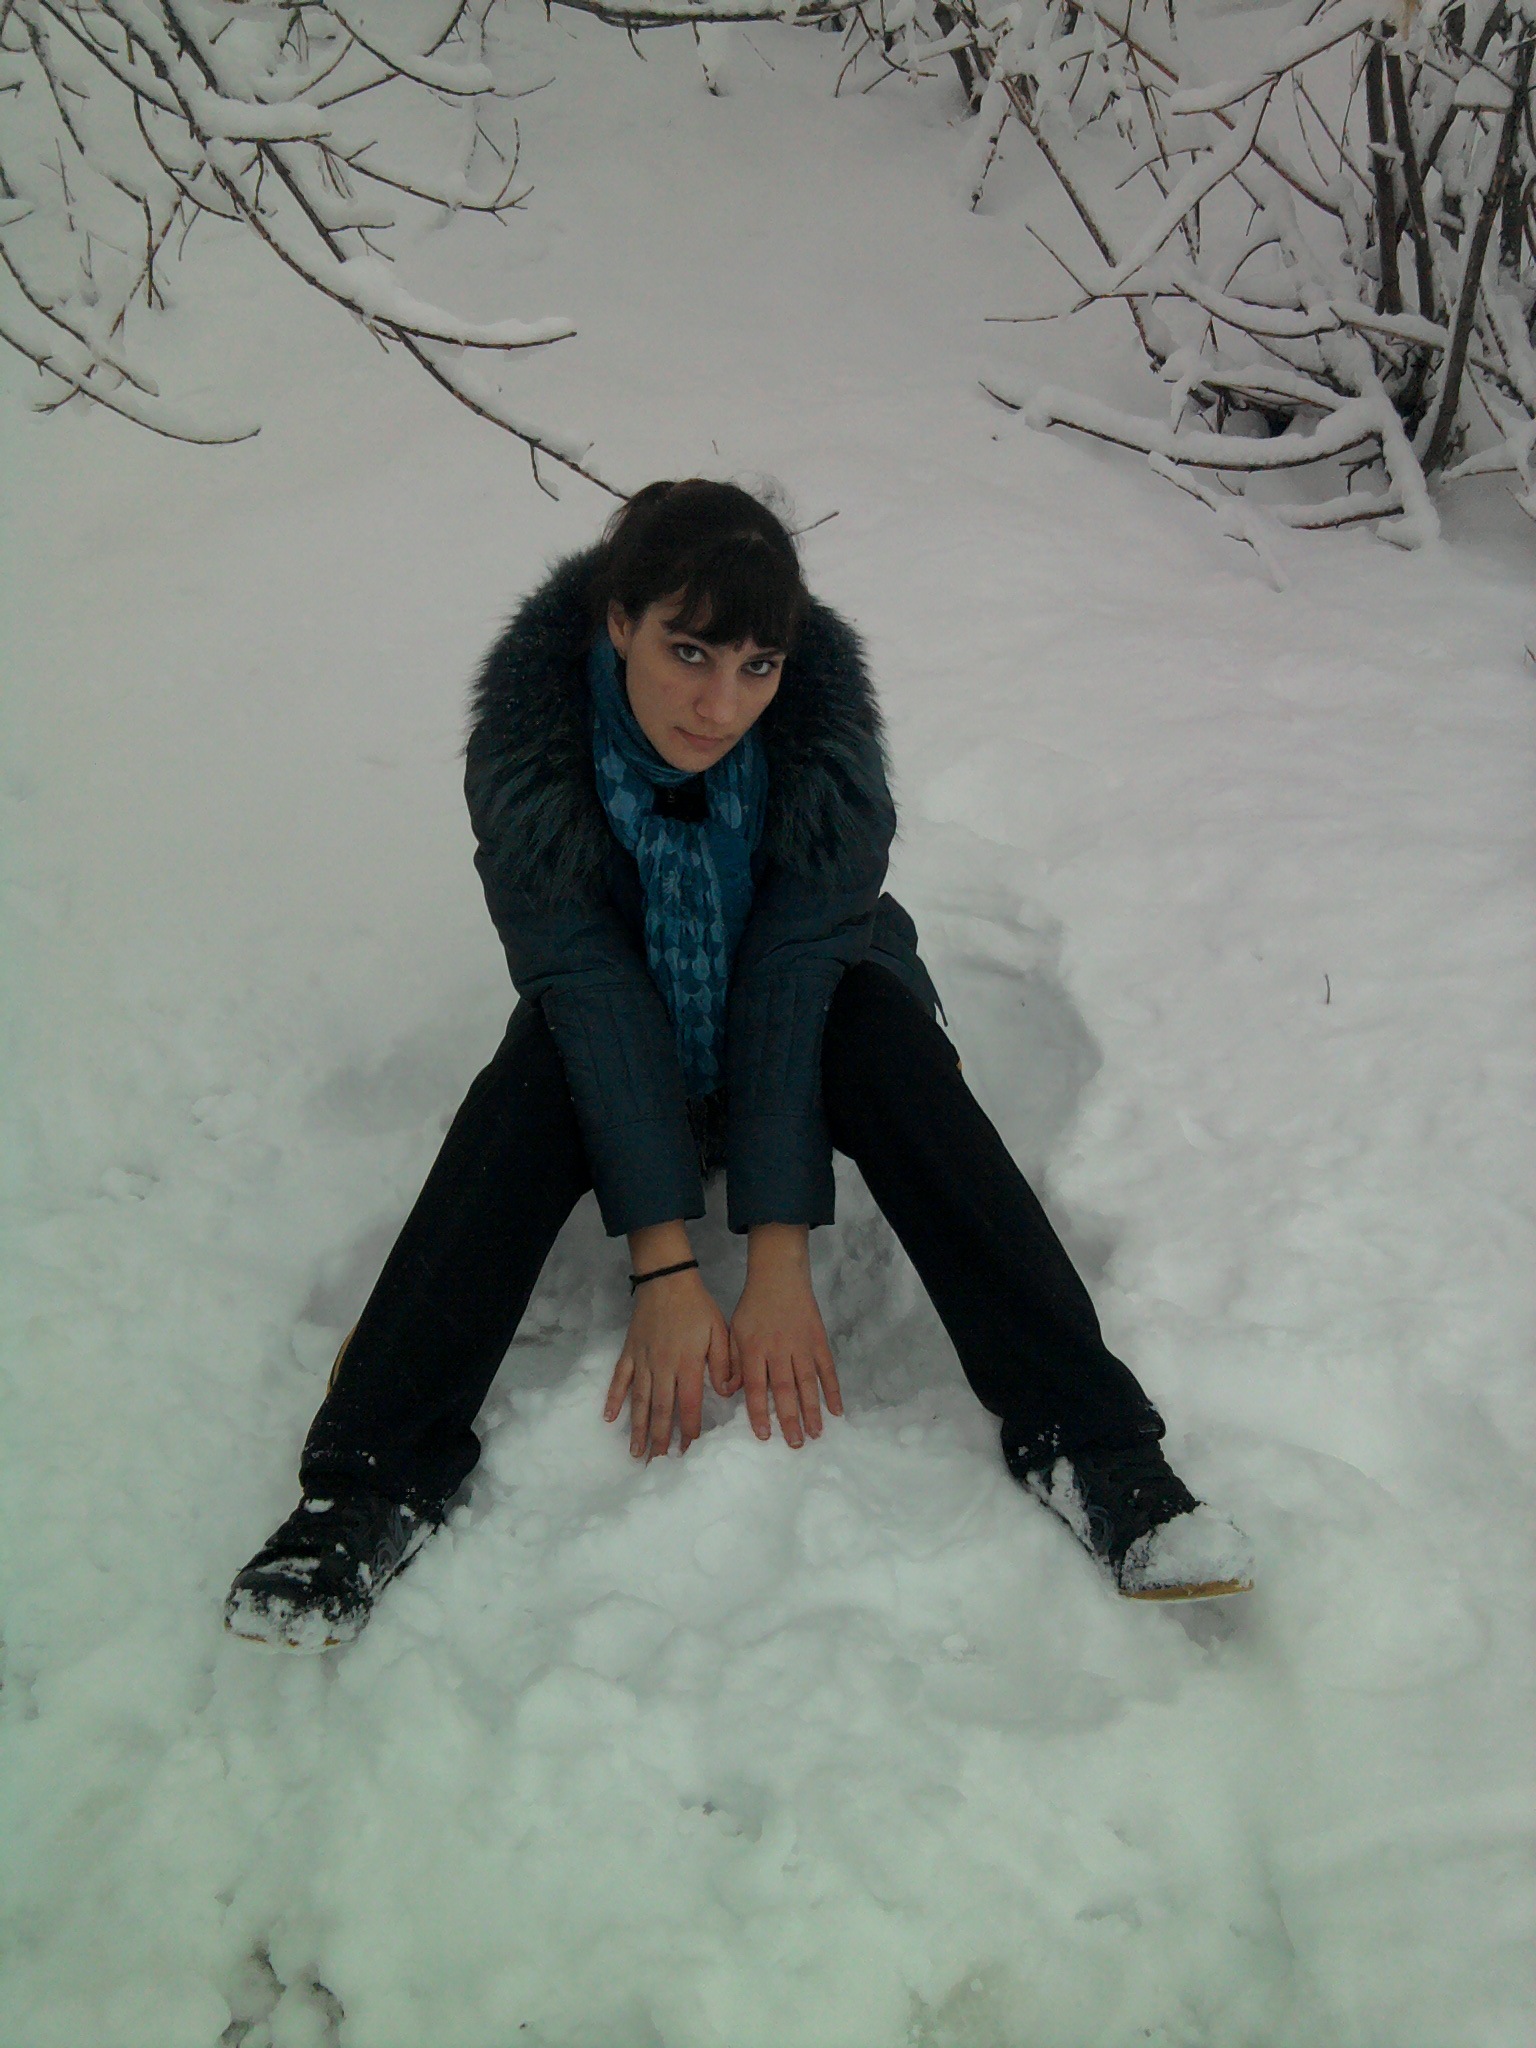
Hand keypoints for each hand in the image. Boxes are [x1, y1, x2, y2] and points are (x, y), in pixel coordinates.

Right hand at [605, 1266, 731, 1460]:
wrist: (667, 1280)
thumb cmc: (697, 1307)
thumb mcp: (719, 1331)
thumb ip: (722, 1363)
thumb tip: (725, 1392)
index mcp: (688, 1364)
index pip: (689, 1404)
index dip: (689, 1428)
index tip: (688, 1449)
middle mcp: (663, 1367)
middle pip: (662, 1410)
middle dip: (660, 1439)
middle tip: (658, 1464)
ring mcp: (643, 1361)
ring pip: (640, 1401)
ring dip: (638, 1428)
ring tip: (636, 1453)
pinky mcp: (629, 1353)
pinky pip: (619, 1380)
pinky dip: (613, 1399)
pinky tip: (609, 1418)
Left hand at [730, 1225, 841, 1448]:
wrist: (779, 1275)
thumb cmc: (753, 1306)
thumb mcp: (734, 1331)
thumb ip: (732, 1362)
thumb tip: (728, 1393)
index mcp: (754, 1349)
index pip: (757, 1387)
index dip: (760, 1413)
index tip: (764, 1436)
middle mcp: (779, 1350)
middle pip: (785, 1389)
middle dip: (790, 1419)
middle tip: (795, 1444)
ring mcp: (802, 1345)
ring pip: (808, 1383)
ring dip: (813, 1410)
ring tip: (816, 1434)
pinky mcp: (819, 1340)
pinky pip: (827, 1368)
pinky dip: (833, 1389)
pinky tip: (837, 1409)